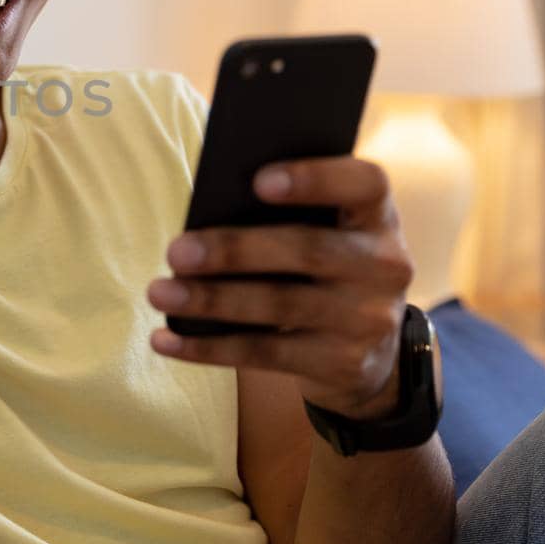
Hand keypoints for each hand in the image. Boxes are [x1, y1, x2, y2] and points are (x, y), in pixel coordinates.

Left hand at [145, 157, 413, 419]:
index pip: (364, 184)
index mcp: (377, 216)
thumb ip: (287, 215)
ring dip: (211, 300)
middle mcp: (385, 265)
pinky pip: (266, 354)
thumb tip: (205, 217)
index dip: (315, 179)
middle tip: (176, 251)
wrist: (369, 352)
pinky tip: (166, 339)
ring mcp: (369, 319)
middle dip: (234, 250)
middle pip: (308, 250)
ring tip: (159, 291)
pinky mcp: (345, 364)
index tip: (258, 180)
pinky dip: (208, 347)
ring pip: (280, 305)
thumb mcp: (325, 233)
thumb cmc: (322, 268)